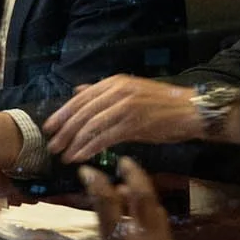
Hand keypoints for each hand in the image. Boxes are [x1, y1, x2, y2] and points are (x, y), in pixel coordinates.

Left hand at [42, 76, 203, 163]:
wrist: (191, 110)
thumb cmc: (161, 104)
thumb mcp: (130, 91)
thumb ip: (103, 92)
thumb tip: (78, 90)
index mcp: (114, 82)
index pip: (80, 98)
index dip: (62, 113)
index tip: (49, 127)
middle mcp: (117, 91)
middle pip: (82, 113)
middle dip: (64, 131)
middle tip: (52, 146)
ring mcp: (125, 107)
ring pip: (91, 126)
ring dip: (74, 143)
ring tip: (64, 156)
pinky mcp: (133, 124)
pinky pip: (105, 138)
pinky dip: (89, 148)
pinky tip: (80, 157)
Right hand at [85, 158, 184, 239]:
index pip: (106, 200)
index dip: (95, 181)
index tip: (86, 170)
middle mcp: (144, 239)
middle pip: (141, 194)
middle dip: (132, 173)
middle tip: (122, 161)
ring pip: (156, 208)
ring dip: (143, 192)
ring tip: (130, 185)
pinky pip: (163, 225)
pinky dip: (152, 212)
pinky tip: (143, 217)